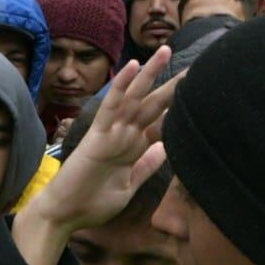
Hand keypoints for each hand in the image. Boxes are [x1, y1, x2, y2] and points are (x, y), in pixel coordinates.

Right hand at [15, 46, 174, 264]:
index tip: (199, 91)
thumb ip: (145, 166)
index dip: (178, 107)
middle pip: (152, 104)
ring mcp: (111, 133)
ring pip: (134, 97)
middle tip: (194, 64)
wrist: (65, 215)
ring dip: (149, 74)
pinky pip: (111, 106)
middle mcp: (124, 135)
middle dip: (172, 85)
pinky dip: (121, 86)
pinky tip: (132, 66)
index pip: (160, 121)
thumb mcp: (128, 186)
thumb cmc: (92, 203)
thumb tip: (164, 148)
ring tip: (165, 50)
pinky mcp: (97, 135)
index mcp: (133, 147)